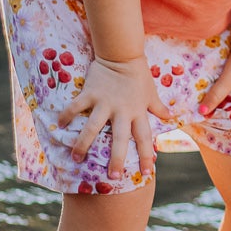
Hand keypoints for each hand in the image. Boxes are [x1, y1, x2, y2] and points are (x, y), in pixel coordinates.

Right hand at [60, 55, 168, 180]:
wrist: (122, 53)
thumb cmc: (138, 75)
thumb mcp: (151, 92)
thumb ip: (158, 107)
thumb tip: (171, 117)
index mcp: (137, 112)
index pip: (145, 138)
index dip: (147, 155)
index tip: (147, 172)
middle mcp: (122, 111)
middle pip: (120, 139)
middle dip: (118, 159)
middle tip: (113, 177)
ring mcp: (104, 103)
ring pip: (93, 127)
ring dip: (84, 144)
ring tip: (76, 158)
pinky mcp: (90, 93)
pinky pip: (76, 107)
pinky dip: (66, 115)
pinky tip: (59, 126)